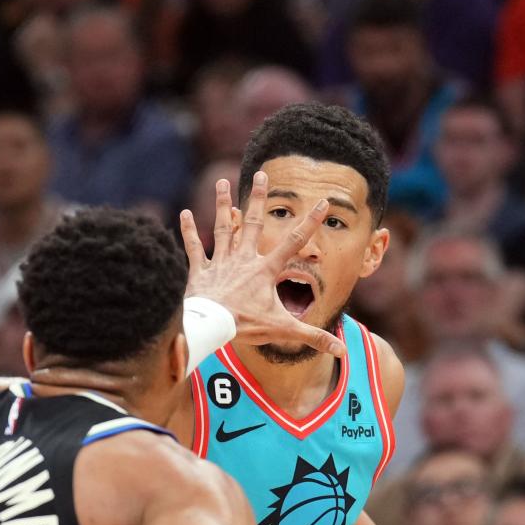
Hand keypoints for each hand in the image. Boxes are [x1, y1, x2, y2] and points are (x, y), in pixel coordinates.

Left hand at [180, 171, 345, 358]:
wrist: (211, 326)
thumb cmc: (246, 326)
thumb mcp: (283, 330)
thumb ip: (312, 337)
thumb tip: (340, 350)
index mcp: (265, 271)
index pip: (293, 243)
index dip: (310, 222)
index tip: (322, 202)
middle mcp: (243, 260)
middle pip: (253, 224)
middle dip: (259, 199)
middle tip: (261, 174)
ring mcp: (220, 263)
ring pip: (223, 228)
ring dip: (223, 205)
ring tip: (223, 182)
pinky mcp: (200, 272)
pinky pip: (194, 248)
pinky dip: (189, 232)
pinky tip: (184, 213)